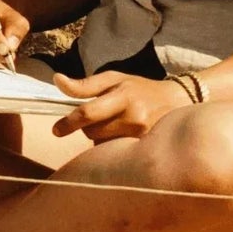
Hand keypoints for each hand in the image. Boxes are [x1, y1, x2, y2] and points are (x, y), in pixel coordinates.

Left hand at [51, 72, 192, 141]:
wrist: (177, 101)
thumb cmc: (139, 88)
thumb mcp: (113, 79)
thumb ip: (84, 84)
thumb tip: (57, 80)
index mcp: (123, 97)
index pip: (89, 112)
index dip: (69, 123)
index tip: (56, 130)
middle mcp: (134, 118)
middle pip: (93, 132)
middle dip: (88, 126)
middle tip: (101, 116)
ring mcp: (142, 136)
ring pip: (103, 144)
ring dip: (101, 136)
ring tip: (116, 124)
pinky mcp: (146, 149)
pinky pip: (116, 152)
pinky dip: (113, 145)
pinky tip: (123, 135)